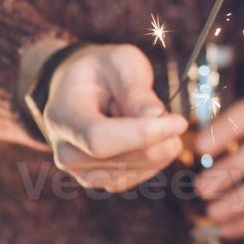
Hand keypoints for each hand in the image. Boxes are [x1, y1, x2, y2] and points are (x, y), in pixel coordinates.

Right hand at [40, 44, 187, 191]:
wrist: (84, 89)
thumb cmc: (104, 71)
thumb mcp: (121, 62)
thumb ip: (135, 89)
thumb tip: (155, 115)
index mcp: (63, 117)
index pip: (99, 139)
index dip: (142, 134)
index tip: (179, 122)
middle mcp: (66, 152)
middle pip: (121, 159)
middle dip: (160, 140)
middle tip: (174, 117)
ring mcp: (83, 171)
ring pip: (136, 170)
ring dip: (160, 147)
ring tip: (150, 120)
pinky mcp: (103, 181)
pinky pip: (140, 176)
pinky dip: (157, 157)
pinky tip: (153, 136)